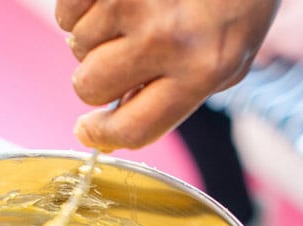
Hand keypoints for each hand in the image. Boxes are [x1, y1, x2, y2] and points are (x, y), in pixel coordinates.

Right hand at [54, 0, 277, 149]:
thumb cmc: (235, 2)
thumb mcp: (226, 59)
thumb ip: (176, 96)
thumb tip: (114, 123)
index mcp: (203, 70)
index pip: (133, 128)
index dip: (102, 136)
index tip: (88, 130)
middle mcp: (167, 39)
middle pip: (91, 87)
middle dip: (96, 77)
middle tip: (120, 56)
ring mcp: (133, 1)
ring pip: (76, 44)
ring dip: (94, 35)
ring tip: (131, 15)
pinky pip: (66, 10)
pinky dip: (82, 7)